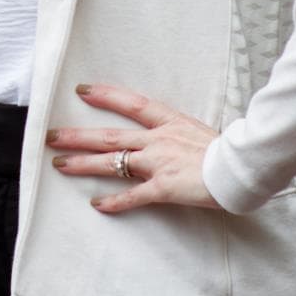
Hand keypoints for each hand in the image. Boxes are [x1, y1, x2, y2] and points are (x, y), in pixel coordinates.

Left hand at [45, 82, 222, 213]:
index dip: (106, 96)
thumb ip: (183, 134)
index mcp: (170, 122)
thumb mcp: (201, 132)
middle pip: (110, 135)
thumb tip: (175, 139)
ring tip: (60, 164)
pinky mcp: (164, 187)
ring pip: (113, 162)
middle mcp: (158, 140)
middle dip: (79, 135)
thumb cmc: (230, 150)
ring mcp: (159, 163)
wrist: (243, 166)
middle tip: (52, 135)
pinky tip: (97, 204)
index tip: (83, 90)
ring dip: (84, 163)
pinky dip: (115, 201)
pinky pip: (133, 195)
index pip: (132, 104)